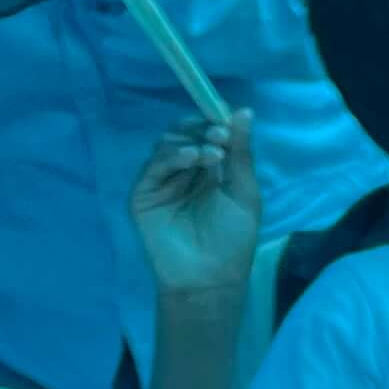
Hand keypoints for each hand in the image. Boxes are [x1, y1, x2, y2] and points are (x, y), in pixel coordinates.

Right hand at [130, 108, 261, 297]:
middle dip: (202, 129)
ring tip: (211, 155)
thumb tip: (244, 110)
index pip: (204, 134)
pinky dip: (172, 157)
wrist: (211, 278)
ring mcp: (161, 182)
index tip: (228, 124)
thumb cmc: (232, 240)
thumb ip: (240, 153)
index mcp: (208, 170)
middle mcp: (183, 172)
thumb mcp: (244, 191)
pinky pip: (154, 167)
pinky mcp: (144, 196)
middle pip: (183, 134)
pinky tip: (191, 158)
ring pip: (167, 145)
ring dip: (190, 143)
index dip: (214, 124)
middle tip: (220, 136)